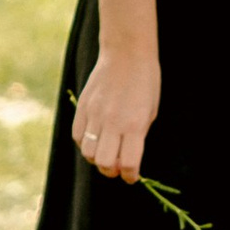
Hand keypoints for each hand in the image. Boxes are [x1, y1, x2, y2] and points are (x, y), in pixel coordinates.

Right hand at [73, 47, 160, 184]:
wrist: (126, 53)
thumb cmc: (146, 81)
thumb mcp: (151, 110)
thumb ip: (138, 135)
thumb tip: (127, 157)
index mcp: (135, 124)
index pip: (129, 163)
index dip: (130, 176)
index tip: (132, 177)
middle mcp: (113, 122)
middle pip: (104, 163)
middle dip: (111, 171)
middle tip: (117, 167)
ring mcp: (95, 114)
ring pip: (88, 152)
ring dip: (97, 159)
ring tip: (106, 151)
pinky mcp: (82, 107)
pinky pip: (78, 136)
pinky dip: (85, 144)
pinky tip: (95, 139)